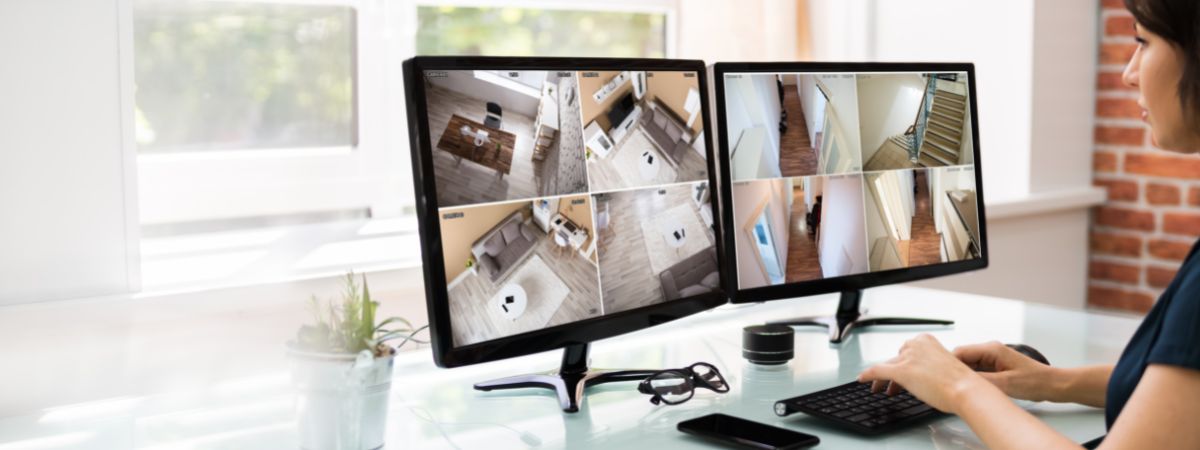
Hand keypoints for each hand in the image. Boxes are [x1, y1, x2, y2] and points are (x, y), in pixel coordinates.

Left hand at [857, 334, 989, 413]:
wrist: (966, 389)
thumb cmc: (961, 382)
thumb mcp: (944, 366)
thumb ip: (929, 365)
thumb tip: (919, 374)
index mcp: (927, 340)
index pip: (907, 352)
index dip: (902, 363)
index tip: (900, 372)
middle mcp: (915, 345)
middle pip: (897, 359)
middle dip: (894, 372)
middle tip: (892, 385)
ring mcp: (908, 357)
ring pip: (887, 367)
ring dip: (882, 378)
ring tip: (881, 389)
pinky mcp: (901, 371)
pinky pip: (877, 371)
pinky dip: (868, 375)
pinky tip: (862, 380)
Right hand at [953, 341, 1055, 401]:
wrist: (1052, 385)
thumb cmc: (1034, 381)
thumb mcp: (1005, 384)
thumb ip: (981, 381)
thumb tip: (960, 382)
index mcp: (991, 349)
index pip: (959, 352)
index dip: (948, 366)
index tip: (943, 379)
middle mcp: (990, 350)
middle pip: (962, 358)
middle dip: (955, 372)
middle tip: (950, 387)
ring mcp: (992, 358)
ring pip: (969, 365)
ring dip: (965, 377)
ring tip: (961, 389)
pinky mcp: (995, 366)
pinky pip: (977, 371)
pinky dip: (974, 379)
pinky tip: (974, 389)